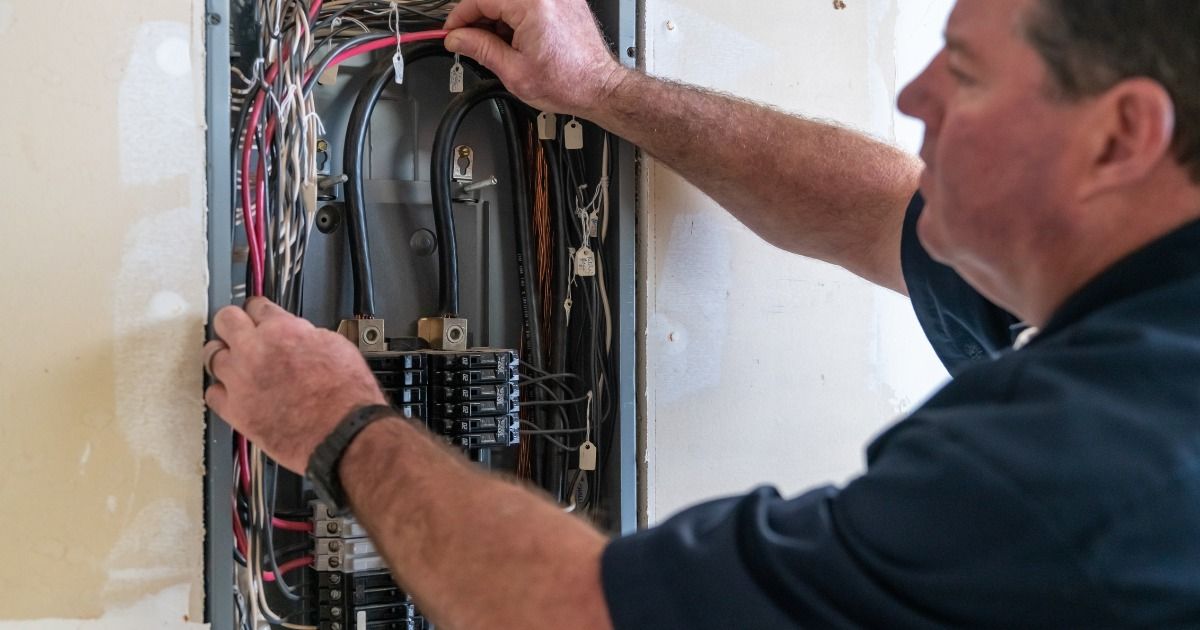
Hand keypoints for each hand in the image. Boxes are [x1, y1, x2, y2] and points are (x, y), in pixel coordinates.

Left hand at [203, 297, 387, 472]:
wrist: (342, 431)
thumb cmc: (346, 395)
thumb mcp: (335, 346)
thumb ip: (306, 335)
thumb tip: (297, 335)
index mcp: (282, 330)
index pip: (257, 306)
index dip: (259, 310)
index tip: (258, 314)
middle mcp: (255, 350)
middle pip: (225, 320)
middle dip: (232, 322)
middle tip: (238, 330)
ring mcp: (240, 380)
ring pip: (211, 355)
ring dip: (223, 356)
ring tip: (232, 362)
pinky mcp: (235, 410)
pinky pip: (212, 394)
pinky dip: (221, 392)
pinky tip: (233, 393)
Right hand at [443, 0, 627, 115]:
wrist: (599, 88)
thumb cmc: (568, 83)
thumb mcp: (513, 71)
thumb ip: (480, 49)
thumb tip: (457, 39)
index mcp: (532, 5)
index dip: (460, 17)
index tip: (452, 32)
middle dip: (479, 19)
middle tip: (470, 42)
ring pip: (511, 1)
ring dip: (498, 19)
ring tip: (499, 48)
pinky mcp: (565, 2)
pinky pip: (530, 3)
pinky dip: (516, 17)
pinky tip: (515, 41)